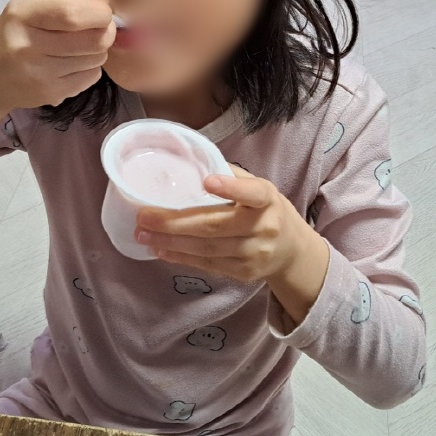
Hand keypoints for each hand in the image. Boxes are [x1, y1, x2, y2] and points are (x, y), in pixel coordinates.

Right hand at [0, 0, 115, 110]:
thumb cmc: (16, 31)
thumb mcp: (33, 2)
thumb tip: (104, 0)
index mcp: (22, 14)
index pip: (72, 13)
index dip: (100, 12)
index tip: (102, 12)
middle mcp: (27, 45)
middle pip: (94, 40)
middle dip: (105, 31)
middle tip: (97, 28)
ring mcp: (38, 74)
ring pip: (96, 58)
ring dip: (97, 50)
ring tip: (78, 46)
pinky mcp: (49, 94)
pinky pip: (92, 77)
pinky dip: (90, 67)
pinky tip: (71, 63)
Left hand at [135, 166, 321, 285]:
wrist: (292, 251)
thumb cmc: (265, 211)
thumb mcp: (258, 188)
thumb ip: (230, 177)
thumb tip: (189, 162)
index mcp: (268, 200)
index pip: (253, 193)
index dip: (231, 188)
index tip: (208, 181)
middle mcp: (264, 228)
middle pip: (215, 226)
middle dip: (175, 222)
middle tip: (144, 215)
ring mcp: (254, 254)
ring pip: (207, 249)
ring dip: (171, 242)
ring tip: (143, 233)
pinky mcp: (244, 274)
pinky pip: (208, 264)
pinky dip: (180, 257)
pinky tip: (160, 249)